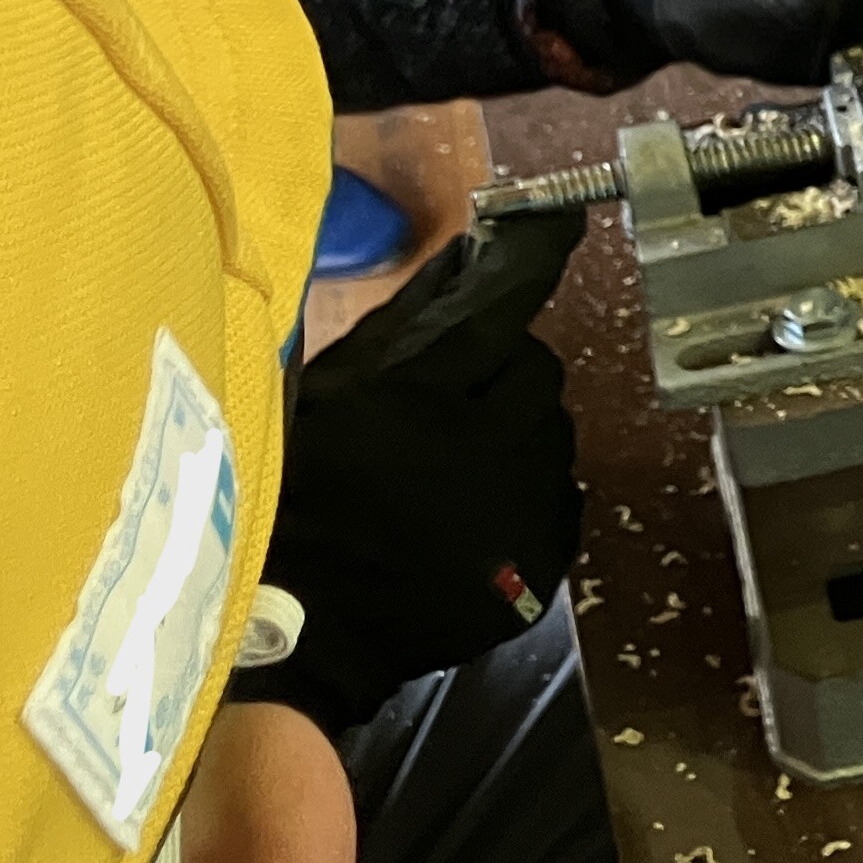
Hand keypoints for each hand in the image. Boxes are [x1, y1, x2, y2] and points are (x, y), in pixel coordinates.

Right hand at [234, 210, 584, 738]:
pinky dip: (532, 490)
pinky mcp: (543, 558)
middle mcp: (481, 445)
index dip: (530, 266)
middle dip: (508, 375)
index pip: (498, 313)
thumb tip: (459, 258)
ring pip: (555, 434)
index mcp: (416, 398)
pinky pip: (564, 496)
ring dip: (521, 434)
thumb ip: (393, 327)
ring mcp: (519, 508)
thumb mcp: (323, 399)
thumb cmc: (298, 502)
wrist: (306, 634)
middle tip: (465, 399)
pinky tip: (482, 509)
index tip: (557, 229)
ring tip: (466, 462)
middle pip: (538, 373)